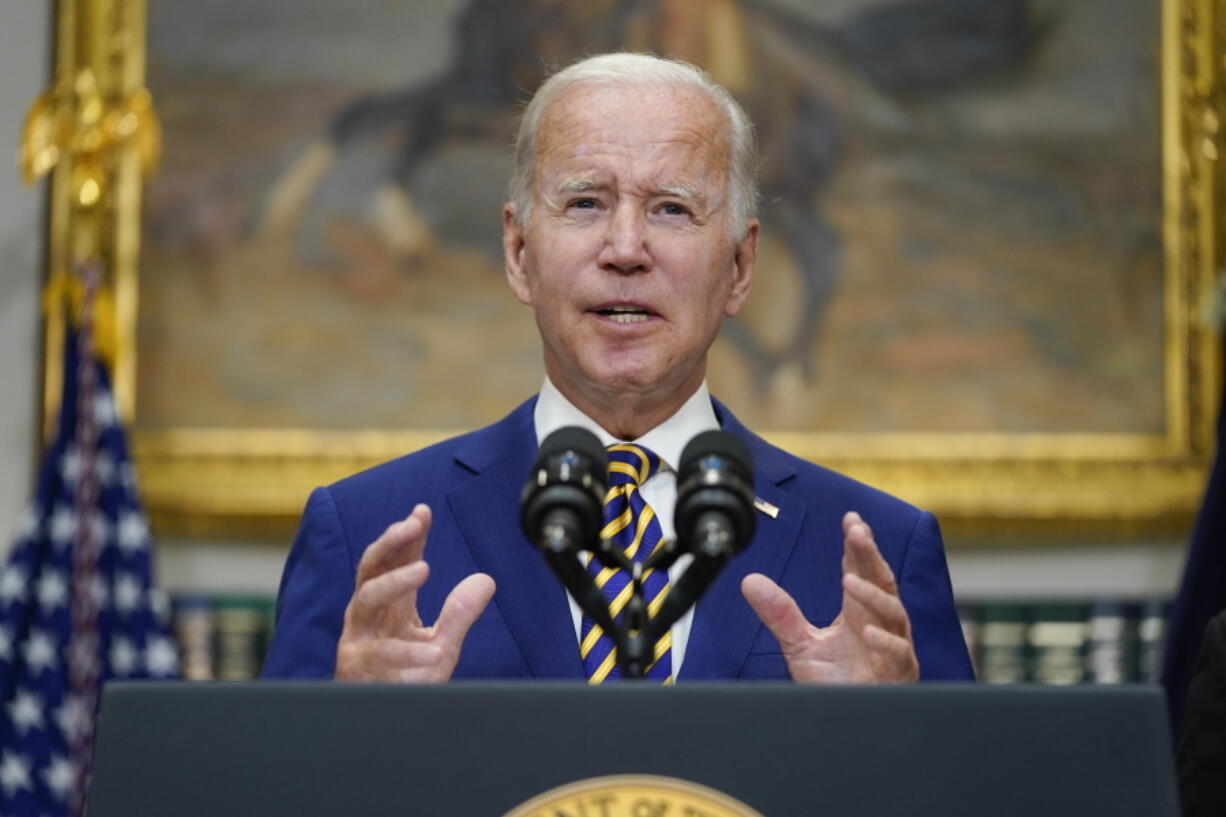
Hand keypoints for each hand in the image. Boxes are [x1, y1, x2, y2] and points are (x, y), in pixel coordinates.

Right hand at [335, 504, 495, 681]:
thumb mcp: (442, 645)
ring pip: (367, 599)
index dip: (409, 535)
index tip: (423, 511)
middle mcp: (369, 616)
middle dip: (390, 542)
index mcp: (389, 606)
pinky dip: (409, 653)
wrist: (384, 724)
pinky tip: (433, 651)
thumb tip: (485, 579)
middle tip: (413, 524)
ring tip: (424, 568)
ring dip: (395, 582)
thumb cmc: (406, 681)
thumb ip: (459, 613)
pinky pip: (381, 655)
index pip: (396, 561)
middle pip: (371, 568)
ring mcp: (359, 639)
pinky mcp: (358, 667)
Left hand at [741, 511, 918, 682]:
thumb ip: (780, 614)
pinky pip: (899, 653)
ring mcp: (893, 647)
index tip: (850, 521)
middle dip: (870, 555)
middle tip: (857, 531)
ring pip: (892, 613)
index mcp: (858, 612)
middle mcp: (880, 624)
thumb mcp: (800, 645)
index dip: (857, 546)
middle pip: (882, 581)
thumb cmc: (834, 683)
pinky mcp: (899, 674)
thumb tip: (750, 581)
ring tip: (848, 581)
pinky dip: (886, 642)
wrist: (846, 722)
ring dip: (872, 595)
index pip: (861, 571)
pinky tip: (868, 631)